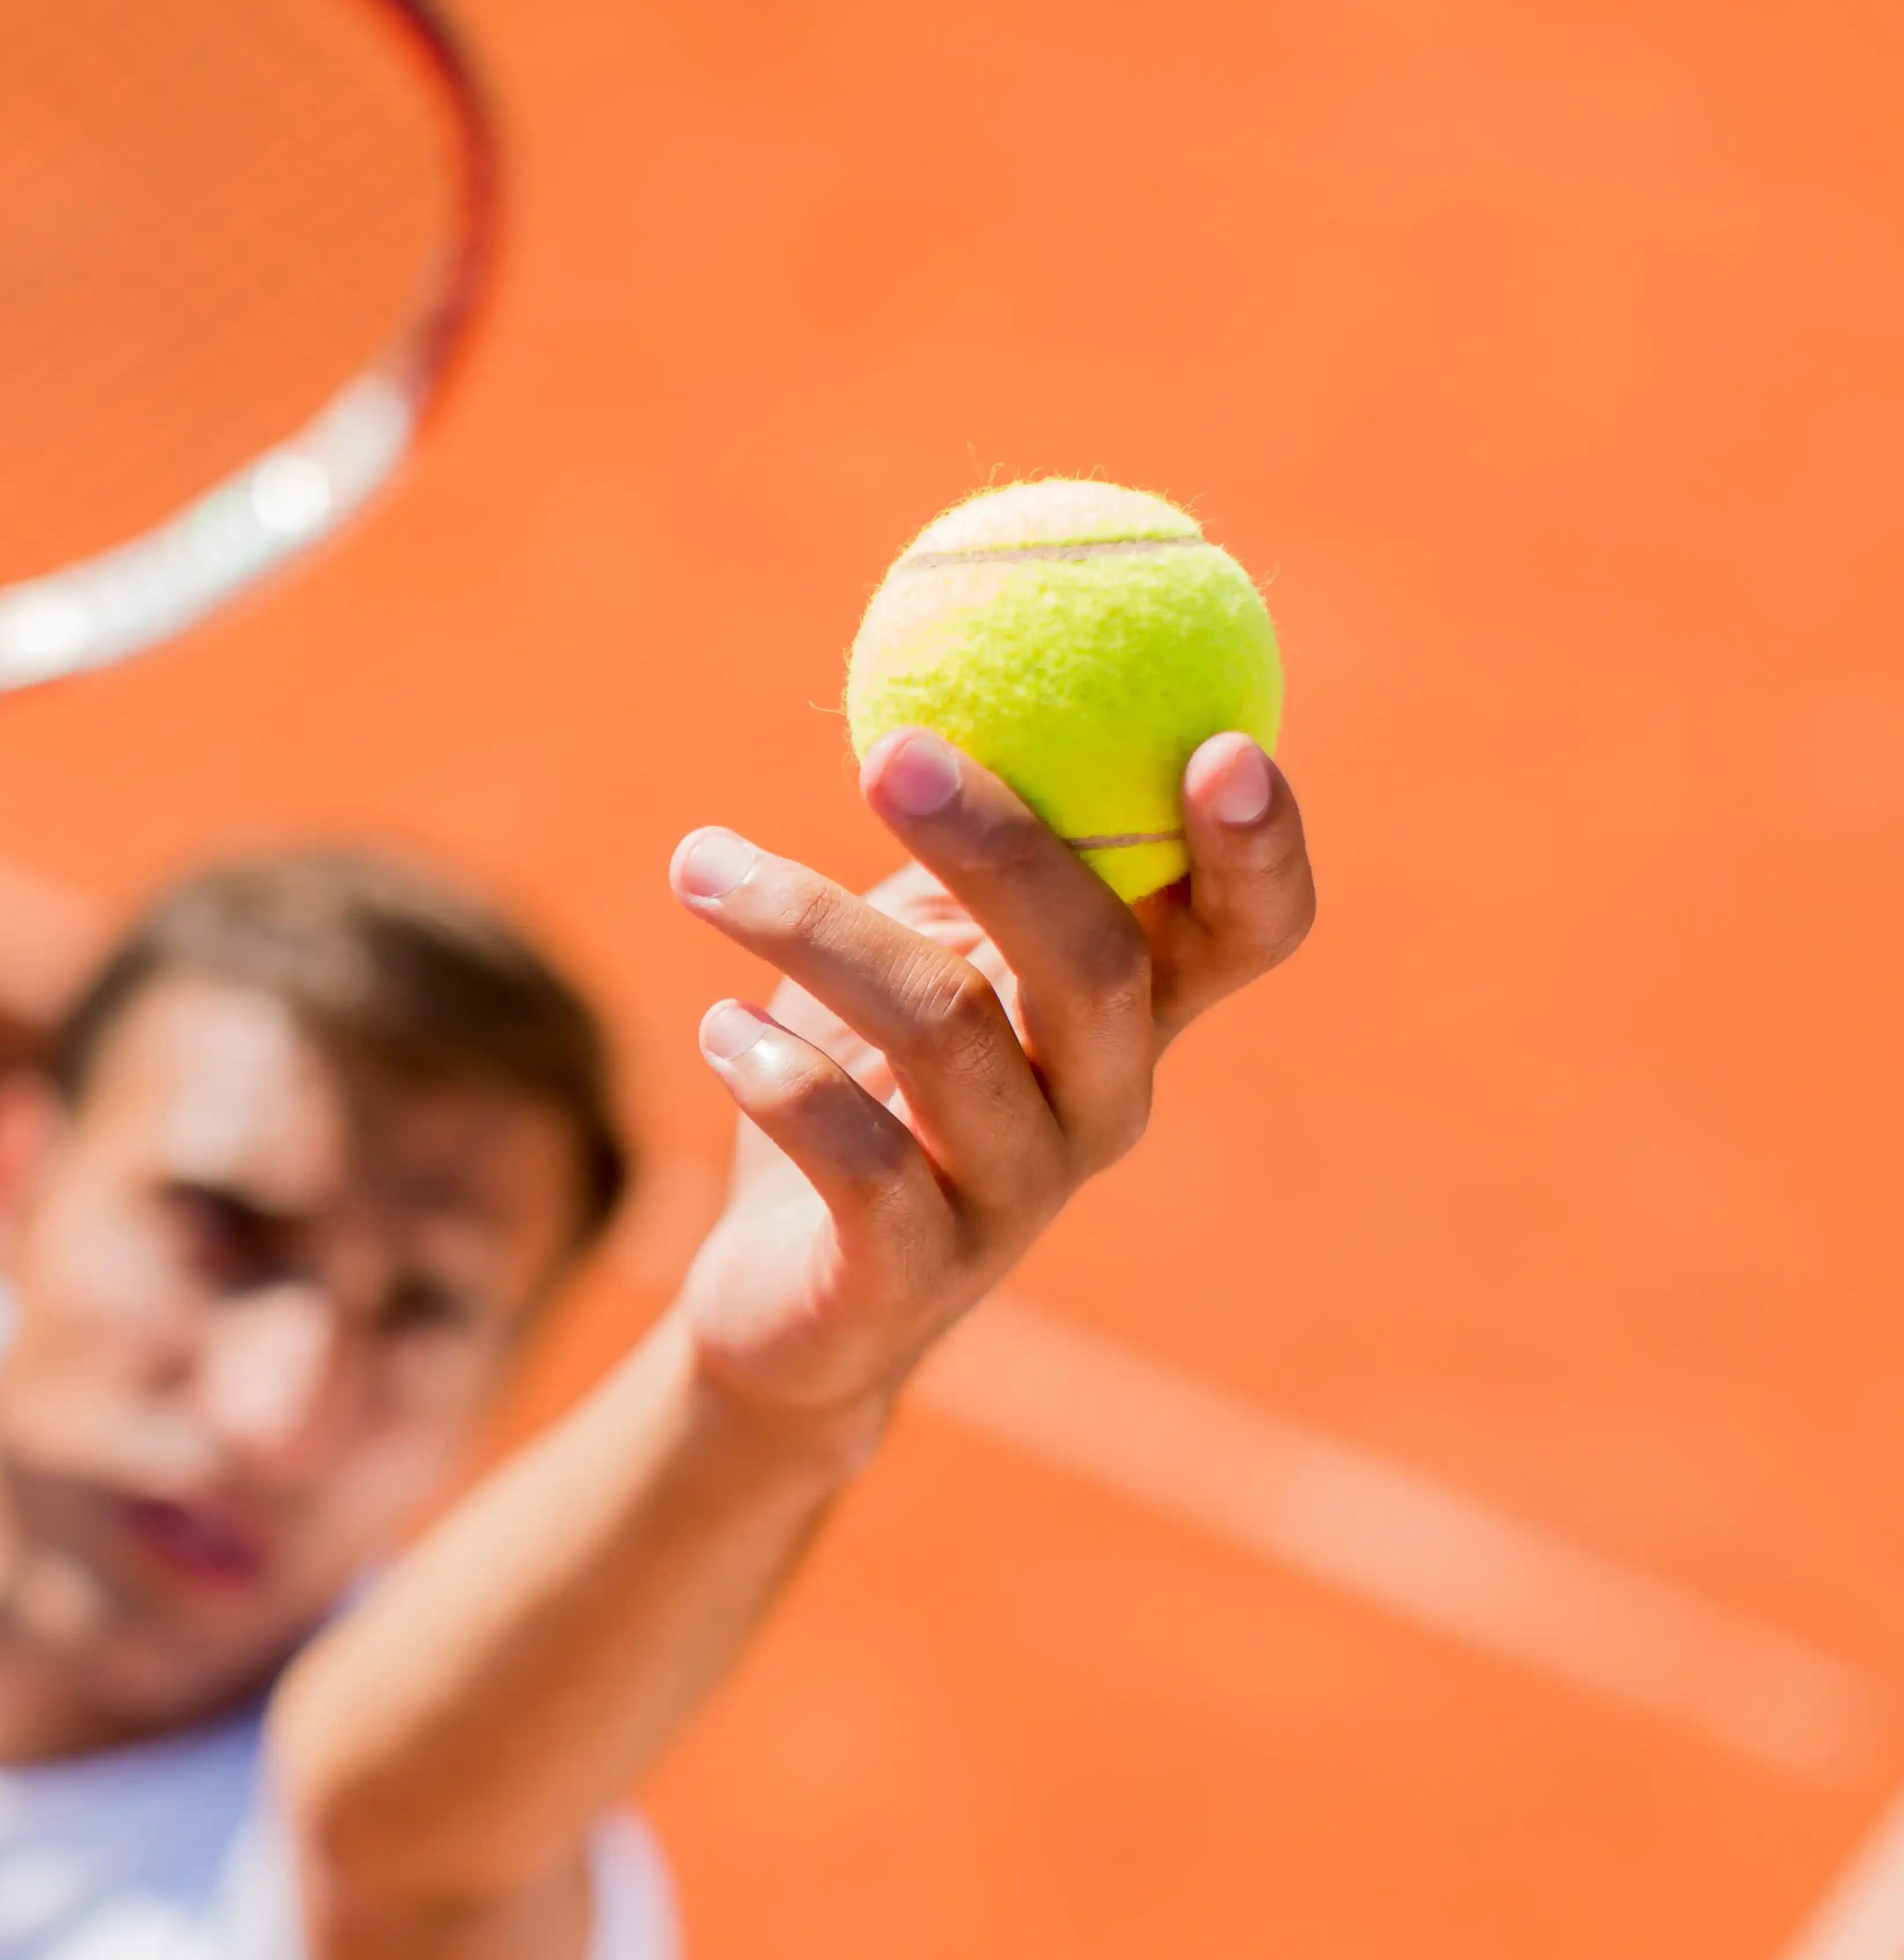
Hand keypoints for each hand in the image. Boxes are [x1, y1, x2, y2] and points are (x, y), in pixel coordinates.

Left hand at [668, 728, 1314, 1431]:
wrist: (787, 1290)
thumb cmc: (866, 1078)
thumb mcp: (920, 938)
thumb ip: (964, 834)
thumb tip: (945, 669)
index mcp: (1130, 1009)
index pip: (1249, 932)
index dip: (1262, 851)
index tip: (1225, 749)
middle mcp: (1101, 1102)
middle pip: (1094, 965)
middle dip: (1005, 847)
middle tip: (893, 752)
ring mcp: (1016, 1193)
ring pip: (950, 1036)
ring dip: (813, 928)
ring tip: (698, 865)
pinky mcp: (913, 1270)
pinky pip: (863, 1160)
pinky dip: (784, 1077)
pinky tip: (717, 1028)